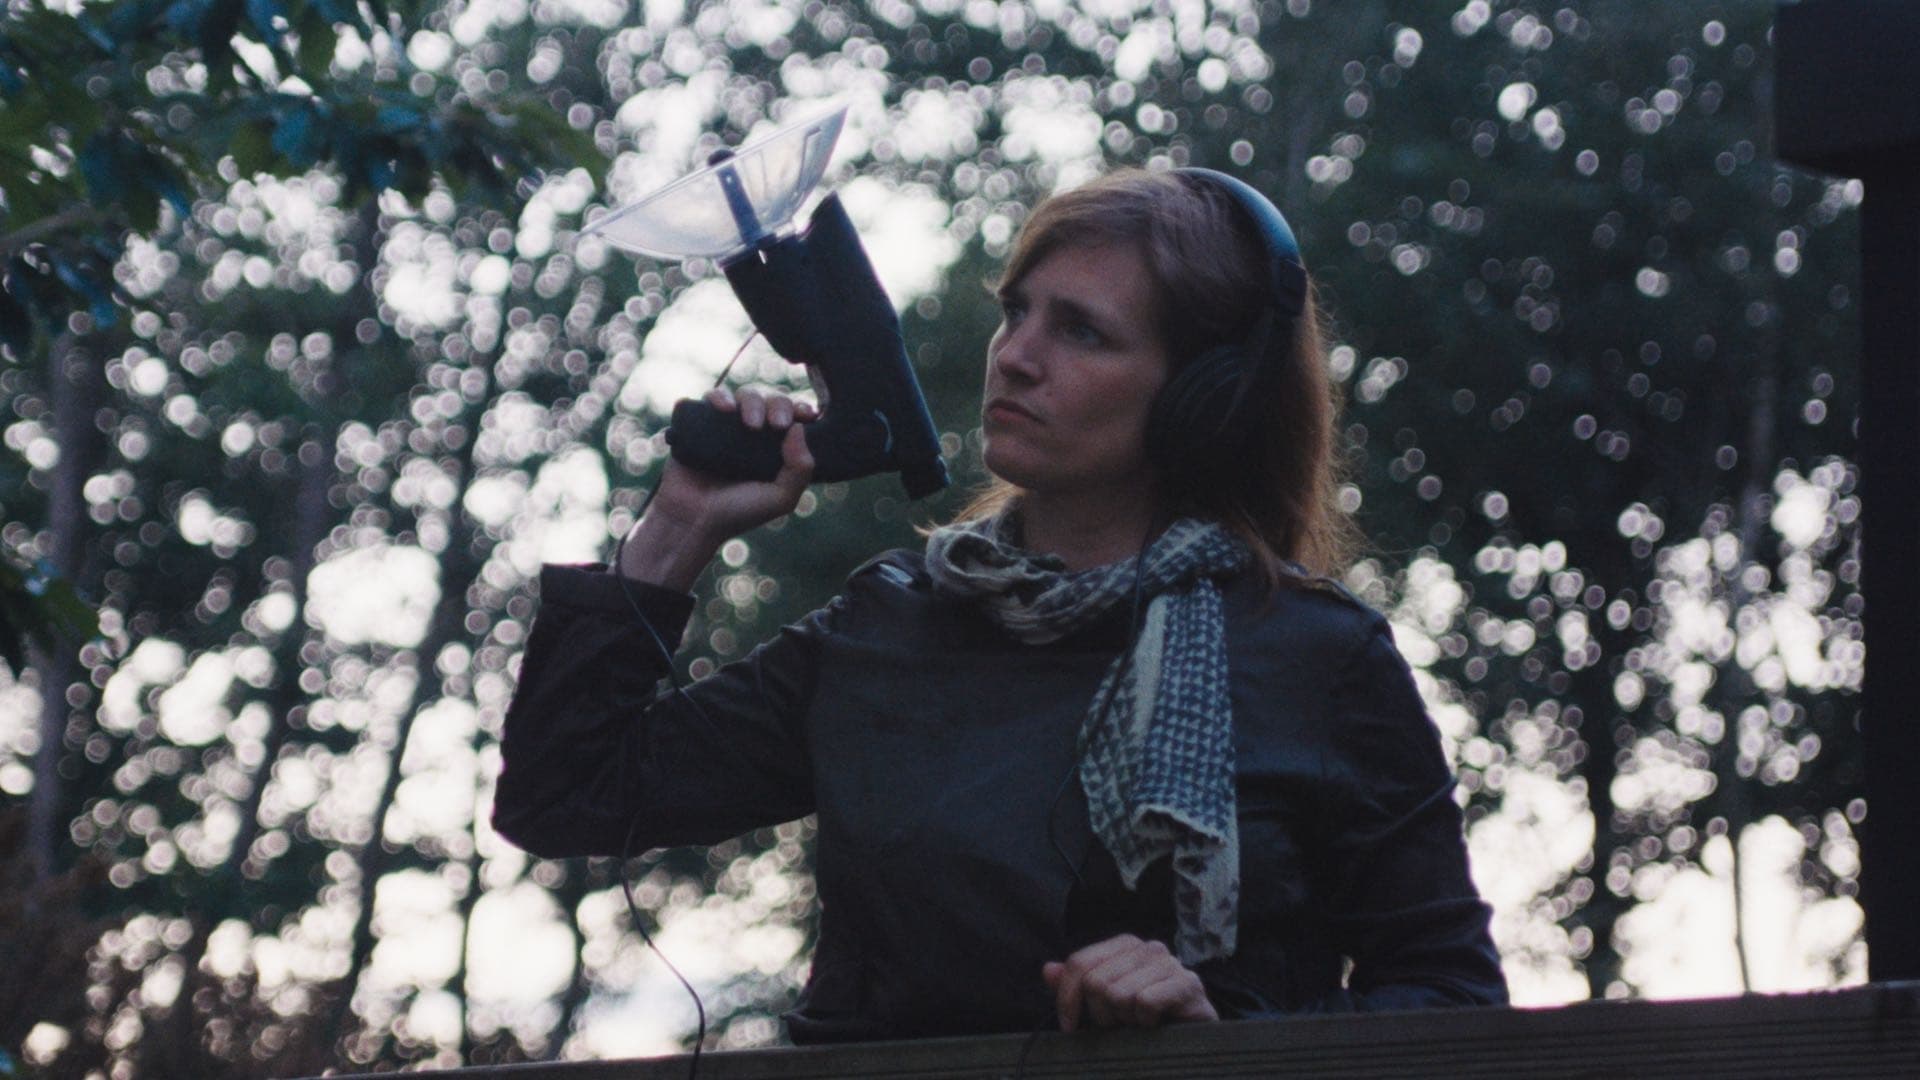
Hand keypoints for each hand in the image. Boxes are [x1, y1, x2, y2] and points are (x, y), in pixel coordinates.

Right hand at [620, 386, 816, 589]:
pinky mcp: (700, 424)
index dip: (801, 409)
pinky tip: (724, 408)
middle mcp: (753, 435)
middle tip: (778, 424)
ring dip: (752, 401)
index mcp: (775, 449)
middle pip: (771, 401)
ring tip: (751, 423)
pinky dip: (718, 396)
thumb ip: (800, 469)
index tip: (806, 415)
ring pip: (744, 395)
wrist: (692, 519)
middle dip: (780, 404)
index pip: (794, 417)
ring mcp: (727, 427)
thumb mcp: (780, 499)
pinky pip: (710, 397)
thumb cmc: (738, 513)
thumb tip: (799, 427)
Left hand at [1041, 934, 1219, 1031]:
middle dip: (1101, 1015)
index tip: (1069, 1027)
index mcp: (1123, 946)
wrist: (1192, 1040)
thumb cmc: (1146, 1021)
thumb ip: (1076, 987)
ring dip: (1125, 1021)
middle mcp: (1146, 947)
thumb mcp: (1104, 1006)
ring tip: (1138, 1025)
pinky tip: (1156, 1025)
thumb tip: (1048, 970)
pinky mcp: (1188, 984)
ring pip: (1118, 994)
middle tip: (1118, 1026)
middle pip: (1096, 982)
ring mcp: (1169, 962)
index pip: (1079, 963)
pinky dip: (1145, 1022)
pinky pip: (1145, 1002)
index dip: (1067, 998)